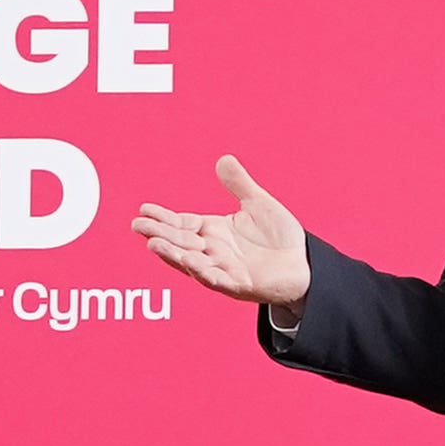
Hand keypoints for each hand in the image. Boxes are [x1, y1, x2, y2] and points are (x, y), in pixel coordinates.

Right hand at [130, 155, 309, 309]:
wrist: (306, 264)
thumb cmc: (280, 237)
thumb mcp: (258, 204)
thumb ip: (239, 184)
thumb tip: (223, 160)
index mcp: (214, 232)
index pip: (182, 224)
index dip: (163, 217)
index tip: (143, 210)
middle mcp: (214, 251)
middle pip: (180, 242)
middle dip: (159, 234)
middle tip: (138, 225)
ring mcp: (225, 269)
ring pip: (192, 263)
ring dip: (173, 255)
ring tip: (154, 245)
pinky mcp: (240, 285)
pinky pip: (218, 280)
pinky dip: (204, 272)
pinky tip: (191, 263)